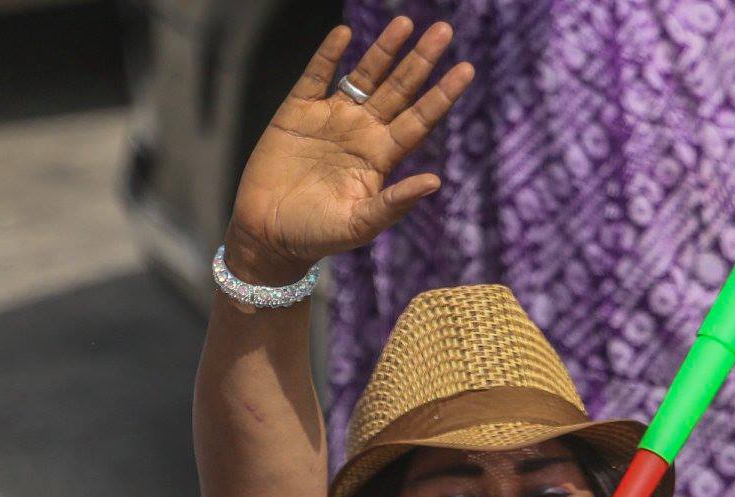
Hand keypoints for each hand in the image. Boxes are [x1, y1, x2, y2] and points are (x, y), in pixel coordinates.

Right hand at [224, 18, 474, 282]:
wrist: (268, 234)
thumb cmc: (317, 235)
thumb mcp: (360, 225)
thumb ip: (395, 203)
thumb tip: (435, 181)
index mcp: (381, 156)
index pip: (419, 119)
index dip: (441, 94)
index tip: (466, 69)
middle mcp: (362, 131)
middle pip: (398, 89)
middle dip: (420, 60)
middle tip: (444, 30)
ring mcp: (331, 118)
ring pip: (364, 76)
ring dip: (384, 49)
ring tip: (404, 22)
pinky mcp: (297, 112)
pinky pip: (316, 76)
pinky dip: (328, 55)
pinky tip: (344, 35)